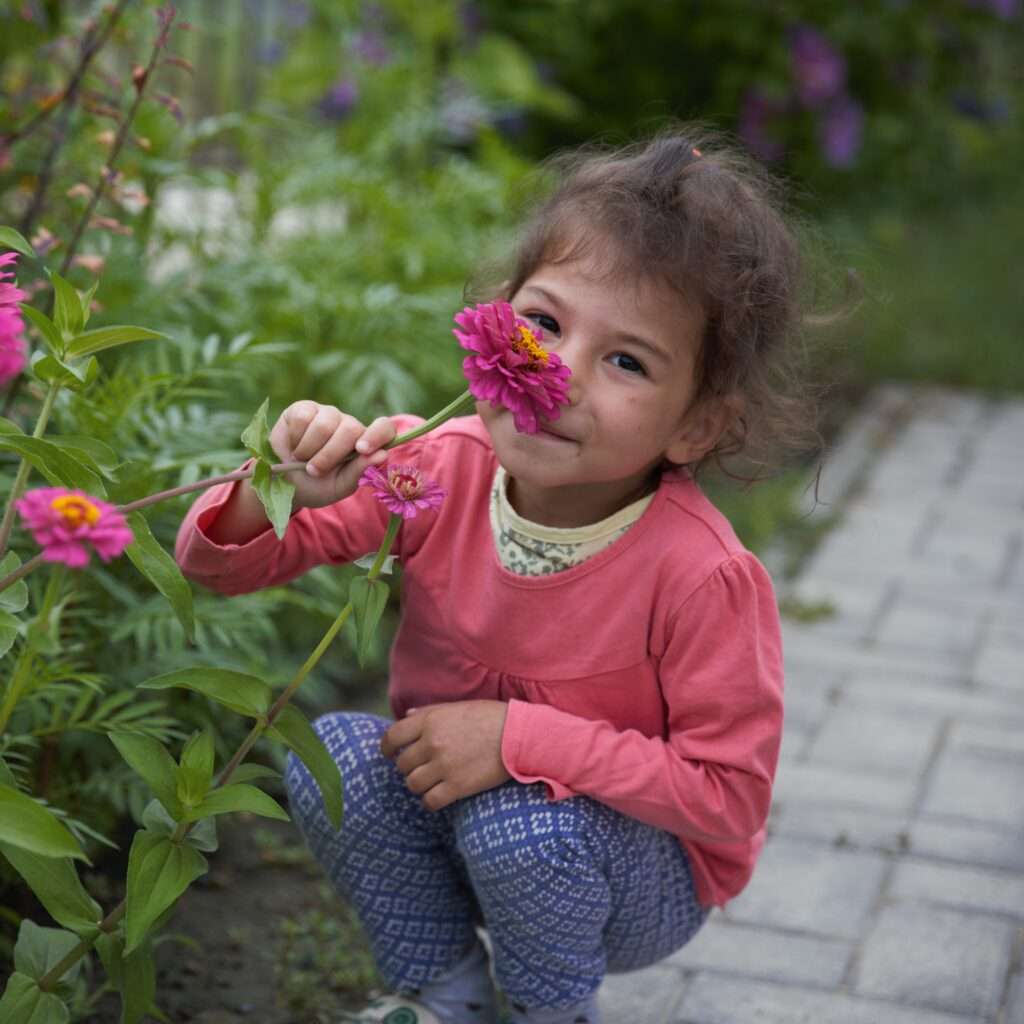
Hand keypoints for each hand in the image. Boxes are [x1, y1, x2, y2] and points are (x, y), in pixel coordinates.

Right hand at [269, 401, 396, 508]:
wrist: (284, 483)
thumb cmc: (318, 486)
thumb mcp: (340, 486)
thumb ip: (360, 471)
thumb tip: (382, 454)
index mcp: (364, 444)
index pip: (384, 428)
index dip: (376, 435)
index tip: (362, 449)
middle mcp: (348, 425)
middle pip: (350, 429)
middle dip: (330, 455)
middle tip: (314, 471)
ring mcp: (327, 414)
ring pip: (325, 424)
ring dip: (309, 449)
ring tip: (302, 459)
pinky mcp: (304, 409)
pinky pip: (303, 417)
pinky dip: (295, 438)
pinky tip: (294, 445)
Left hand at [381, 701, 511, 811]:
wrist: (518, 735)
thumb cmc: (490, 717)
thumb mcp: (457, 707)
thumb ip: (429, 712)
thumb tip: (406, 715)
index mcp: (430, 720)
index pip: (393, 736)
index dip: (386, 748)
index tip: (388, 754)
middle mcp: (432, 743)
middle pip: (402, 763)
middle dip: (409, 767)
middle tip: (421, 768)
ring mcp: (443, 766)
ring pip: (412, 784)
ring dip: (419, 785)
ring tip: (431, 782)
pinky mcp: (457, 786)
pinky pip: (430, 801)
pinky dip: (430, 801)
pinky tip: (438, 796)